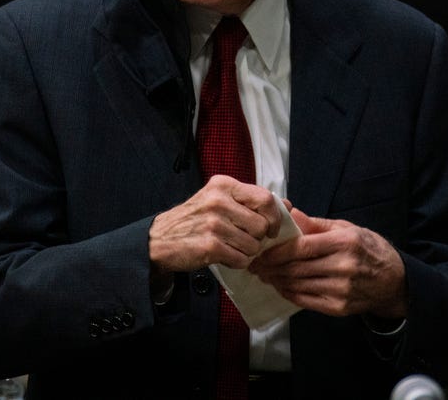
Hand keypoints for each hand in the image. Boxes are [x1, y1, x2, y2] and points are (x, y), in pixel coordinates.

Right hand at [149, 175, 281, 273]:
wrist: (160, 240)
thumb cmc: (195, 219)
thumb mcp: (218, 199)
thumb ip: (250, 200)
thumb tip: (287, 204)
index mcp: (224, 185)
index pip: (265, 198)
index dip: (274, 217)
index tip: (270, 228)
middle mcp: (219, 201)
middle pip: (262, 225)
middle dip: (258, 238)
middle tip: (243, 239)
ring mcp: (213, 224)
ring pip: (254, 245)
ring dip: (247, 252)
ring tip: (231, 247)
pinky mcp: (210, 246)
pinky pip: (241, 259)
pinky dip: (237, 262)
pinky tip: (224, 256)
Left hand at [250, 208, 406, 318]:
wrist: (394, 281)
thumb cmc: (369, 249)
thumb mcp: (348, 229)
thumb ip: (317, 224)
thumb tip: (291, 214)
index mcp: (345, 243)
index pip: (301, 248)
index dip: (276, 252)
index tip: (260, 252)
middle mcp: (343, 267)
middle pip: (296, 268)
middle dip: (270, 267)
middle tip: (255, 265)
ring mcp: (341, 290)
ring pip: (298, 285)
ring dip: (276, 280)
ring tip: (265, 275)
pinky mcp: (339, 308)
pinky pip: (305, 300)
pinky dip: (289, 293)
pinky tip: (281, 286)